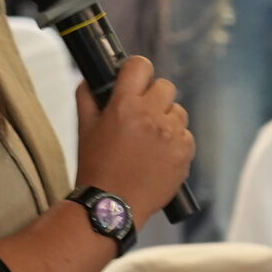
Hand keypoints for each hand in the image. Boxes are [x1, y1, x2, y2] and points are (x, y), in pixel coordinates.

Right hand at [74, 57, 193, 226]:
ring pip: (178, 112)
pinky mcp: (185, 153)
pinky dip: (176, 142)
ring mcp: (171, 135)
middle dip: (154, 97)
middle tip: (142, 115)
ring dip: (167, 120)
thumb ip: (87, 98)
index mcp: (125, 104)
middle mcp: (151, 116)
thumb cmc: (96, 167)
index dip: (137, 71)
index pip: (141, 65)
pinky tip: (159, 156)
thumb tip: (90, 79)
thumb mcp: (85, 129)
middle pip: (166, 86)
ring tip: (150, 141)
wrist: (113, 206)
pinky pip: (186, 136)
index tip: (135, 81)